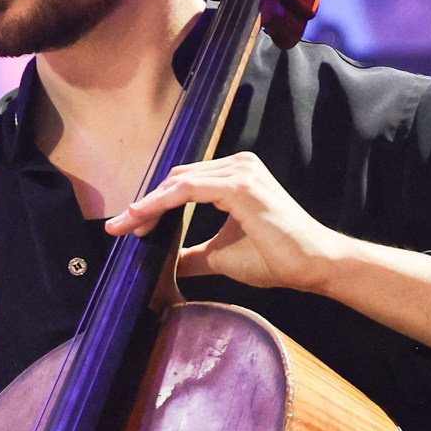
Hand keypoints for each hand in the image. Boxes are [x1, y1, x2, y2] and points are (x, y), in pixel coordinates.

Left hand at [103, 152, 344, 292]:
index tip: (127, 226)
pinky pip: (188, 190)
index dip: (152, 204)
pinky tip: (142, 218)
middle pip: (176, 178)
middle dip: (144, 204)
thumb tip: (169, 265)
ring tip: (125, 226)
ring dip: (147, 205)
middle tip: (118, 228)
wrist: (312, 265)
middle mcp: (238, 165)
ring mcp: (240, 172)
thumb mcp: (221, 256)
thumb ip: (193, 255)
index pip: (182, 183)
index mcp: (235, 175)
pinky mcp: (240, 186)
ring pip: (177, 182)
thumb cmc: (275, 258)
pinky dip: (161, 203)